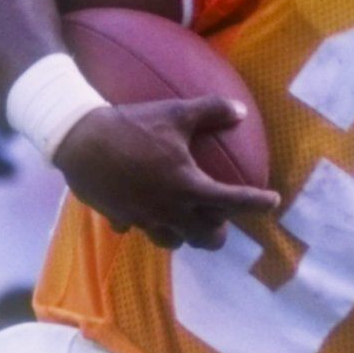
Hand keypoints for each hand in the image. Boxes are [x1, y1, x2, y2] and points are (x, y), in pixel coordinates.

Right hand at [56, 97, 272, 251]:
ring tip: (184, 218)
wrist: (80, 140)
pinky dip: (144, 222)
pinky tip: (142, 209)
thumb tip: (240, 112)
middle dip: (218, 232)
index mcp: (188, 186)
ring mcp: (144, 218)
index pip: (234, 202)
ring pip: (173, 241)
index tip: (273, 202)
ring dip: (183, 233)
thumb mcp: (175, 112)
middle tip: (220, 219)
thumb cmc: (131, 125)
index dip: (258, 203)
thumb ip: (211, 111)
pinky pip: (138, 229)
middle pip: (206, 239)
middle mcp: (170, 210)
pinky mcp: (121, 218)